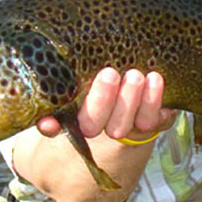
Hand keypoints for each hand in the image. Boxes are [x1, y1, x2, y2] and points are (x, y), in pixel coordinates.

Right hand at [36, 68, 176, 139]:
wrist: (134, 100)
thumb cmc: (98, 78)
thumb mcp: (80, 78)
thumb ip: (63, 77)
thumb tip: (45, 88)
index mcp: (74, 116)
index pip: (58, 124)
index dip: (52, 125)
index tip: (49, 120)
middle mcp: (98, 127)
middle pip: (94, 124)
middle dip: (101, 100)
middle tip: (109, 74)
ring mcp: (125, 127)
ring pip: (125, 124)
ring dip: (131, 100)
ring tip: (137, 75)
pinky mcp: (152, 123)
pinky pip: (156, 120)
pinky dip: (157, 102)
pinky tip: (156, 80)